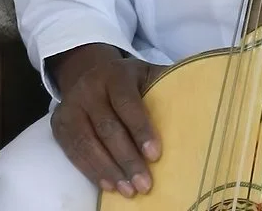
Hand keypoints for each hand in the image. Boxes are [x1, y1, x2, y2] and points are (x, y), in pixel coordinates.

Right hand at [50, 44, 161, 197]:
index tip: (156, 155)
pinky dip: (90, 170)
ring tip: (129, 191)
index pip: (127, 102)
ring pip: (87, 142)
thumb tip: (203, 95)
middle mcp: (89, 87)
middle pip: (107, 127)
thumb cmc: (127, 81)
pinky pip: (72, 151)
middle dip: (127, 158)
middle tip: (145, 184)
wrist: (86, 71)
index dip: (141, 129)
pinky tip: (108, 185)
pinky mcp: (58, 123)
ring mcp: (70, 105)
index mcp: (115, 74)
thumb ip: (166, 83)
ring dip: (108, 170)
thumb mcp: (145, 74)